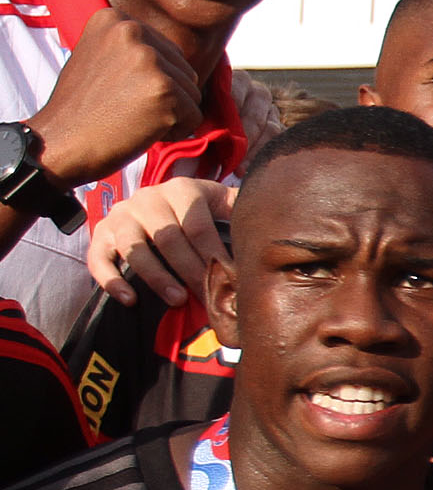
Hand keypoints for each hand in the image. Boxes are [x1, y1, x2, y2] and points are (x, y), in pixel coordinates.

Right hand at [25, 8, 204, 189]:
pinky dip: (174, 132)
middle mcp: (133, 32)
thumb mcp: (102, 59)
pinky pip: (194, 117)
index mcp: (116, 19)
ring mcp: (149, 60)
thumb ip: (135, 50)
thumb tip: (179, 55)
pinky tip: (140, 131)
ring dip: (169, 114)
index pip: (168, 52)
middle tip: (122, 108)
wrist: (60, 143)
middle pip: (184, 71)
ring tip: (129, 118)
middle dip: (162, 96)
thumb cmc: (84, 108)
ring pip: (192, 94)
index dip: (149, 81)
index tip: (115, 90)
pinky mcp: (164, 91)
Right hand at [85, 177, 230, 305]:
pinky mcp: (100, 234)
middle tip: (206, 297)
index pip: (198, 226)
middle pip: (168, 239)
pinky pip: (99, 258)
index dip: (213, 255)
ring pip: (135, 249)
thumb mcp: (222, 201)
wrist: (158, 201)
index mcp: (182, 189)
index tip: (230, 280)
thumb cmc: (201, 210)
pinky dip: (111, 280)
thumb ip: (243, 208)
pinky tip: (131, 300)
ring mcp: (120, 215)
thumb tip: (277, 224)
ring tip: (177, 300)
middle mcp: (147, 198)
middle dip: (190, 271)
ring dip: (156, 277)